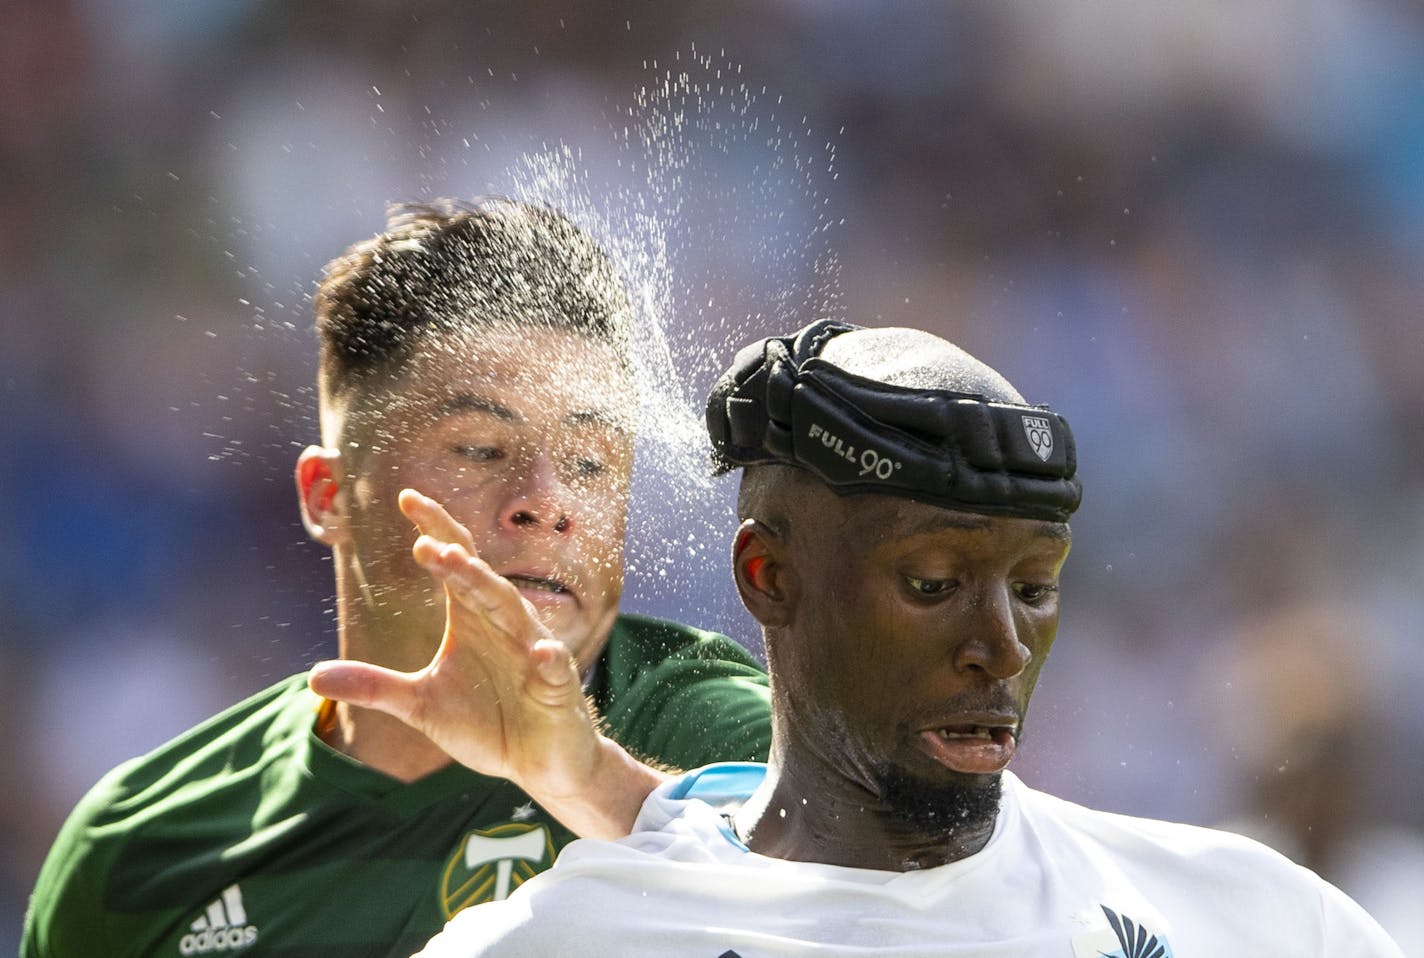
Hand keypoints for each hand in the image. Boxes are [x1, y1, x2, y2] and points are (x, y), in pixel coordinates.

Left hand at [309, 489, 665, 836]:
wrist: (539, 762)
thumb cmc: (486, 722)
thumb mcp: (420, 704)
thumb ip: (374, 686)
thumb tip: (312, 676)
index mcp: (472, 618)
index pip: (454, 561)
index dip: (434, 529)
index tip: (406, 498)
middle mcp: (504, 624)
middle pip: (480, 580)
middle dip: (455, 561)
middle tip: (425, 541)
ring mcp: (534, 652)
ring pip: (514, 612)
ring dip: (489, 590)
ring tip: (463, 569)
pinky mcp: (558, 687)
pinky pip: (555, 668)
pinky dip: (550, 659)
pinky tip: (543, 653)